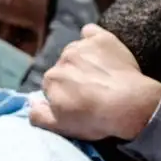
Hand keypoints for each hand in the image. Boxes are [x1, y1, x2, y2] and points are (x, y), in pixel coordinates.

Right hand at [29, 25, 160, 141]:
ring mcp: (82, 46)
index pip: (52, 84)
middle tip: (91, 90)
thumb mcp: (61, 128)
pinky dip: (92, 39)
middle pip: (64, 67)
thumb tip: (31, 103)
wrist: (129, 104)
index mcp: (51, 79)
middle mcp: (62, 59)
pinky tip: (101, 50)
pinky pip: (90, 32)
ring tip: (100, 74)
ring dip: (83, 60)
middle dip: (73, 77)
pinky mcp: (101, 38)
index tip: (78, 103)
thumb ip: (39, 115)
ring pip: (76, 51)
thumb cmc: (95, 119)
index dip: (64, 95)